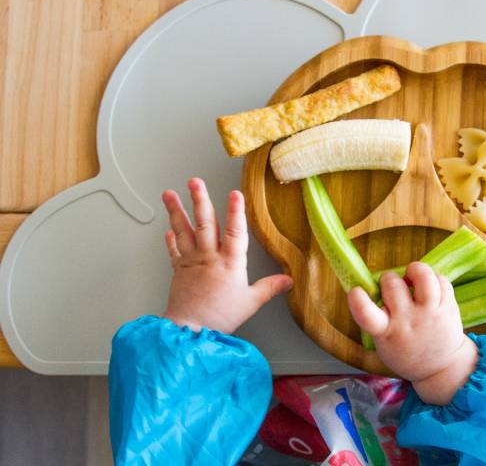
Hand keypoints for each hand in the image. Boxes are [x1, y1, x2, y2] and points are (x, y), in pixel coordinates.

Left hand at [161, 177, 292, 333]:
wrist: (190, 330)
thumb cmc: (220, 317)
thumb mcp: (251, 302)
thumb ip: (269, 288)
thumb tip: (289, 280)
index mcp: (230, 263)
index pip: (235, 232)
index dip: (236, 212)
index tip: (235, 193)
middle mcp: (209, 257)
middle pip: (205, 223)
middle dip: (200, 200)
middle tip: (195, 182)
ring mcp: (191, 261)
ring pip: (184, 231)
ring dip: (176, 211)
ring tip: (169, 194)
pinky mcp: (178, 270)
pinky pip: (174, 250)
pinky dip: (170, 238)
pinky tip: (169, 227)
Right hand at [347, 261, 477, 404]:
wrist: (441, 368)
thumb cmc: (405, 350)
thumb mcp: (383, 342)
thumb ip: (376, 317)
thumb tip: (374, 283)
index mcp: (386, 332)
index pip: (367, 315)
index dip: (358, 300)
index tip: (355, 291)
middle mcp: (408, 321)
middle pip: (393, 285)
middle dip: (389, 278)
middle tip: (392, 285)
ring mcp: (430, 314)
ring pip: (424, 277)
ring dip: (415, 270)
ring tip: (413, 276)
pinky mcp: (448, 308)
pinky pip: (441, 280)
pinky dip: (433, 278)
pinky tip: (429, 287)